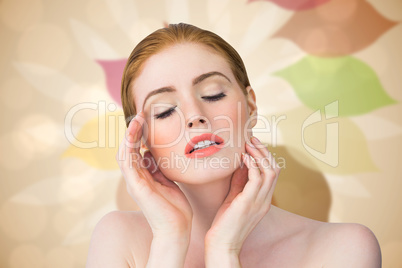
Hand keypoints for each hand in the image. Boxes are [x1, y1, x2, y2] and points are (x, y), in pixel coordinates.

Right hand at [116, 112, 192, 238]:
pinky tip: (133, 135)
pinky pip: (128, 164)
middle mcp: (136, 178)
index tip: (145, 119)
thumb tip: (151, 153)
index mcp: (143, 177)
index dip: (138, 135)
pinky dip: (129, 148)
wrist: (177, 228)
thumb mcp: (168, 181)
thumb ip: (158, 169)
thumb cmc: (174, 207)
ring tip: (136, 119)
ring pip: (125, 153)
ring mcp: (134, 183)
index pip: (136, 151)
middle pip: (128, 149)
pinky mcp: (137, 187)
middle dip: (133, 131)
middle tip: (140, 114)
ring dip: (129, 135)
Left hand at [205, 136, 279, 254]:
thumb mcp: (235, 198)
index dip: (265, 156)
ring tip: (248, 144)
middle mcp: (265, 200)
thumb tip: (240, 164)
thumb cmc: (225, 223)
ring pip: (270, 171)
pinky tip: (243, 157)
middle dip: (264, 151)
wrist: (222, 244)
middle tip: (252, 139)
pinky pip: (257, 178)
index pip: (272, 173)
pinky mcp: (248, 202)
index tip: (253, 144)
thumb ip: (240, 183)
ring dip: (259, 155)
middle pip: (275, 169)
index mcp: (263, 199)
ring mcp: (259, 202)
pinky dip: (252, 164)